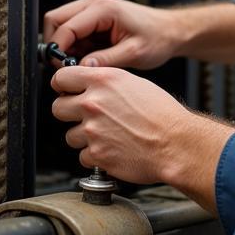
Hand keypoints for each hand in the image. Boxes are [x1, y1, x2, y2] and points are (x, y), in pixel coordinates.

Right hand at [43, 0, 180, 68]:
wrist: (170, 30)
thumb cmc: (157, 38)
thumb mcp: (133, 53)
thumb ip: (106, 60)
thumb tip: (81, 68)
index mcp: (103, 8)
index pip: (65, 26)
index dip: (57, 50)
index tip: (62, 68)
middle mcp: (94, 2)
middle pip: (55, 20)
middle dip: (56, 45)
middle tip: (67, 66)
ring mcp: (92, 7)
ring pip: (60, 24)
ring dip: (65, 45)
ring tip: (82, 62)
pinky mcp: (93, 15)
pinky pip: (72, 29)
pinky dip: (73, 45)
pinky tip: (89, 57)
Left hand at [50, 65, 234, 211]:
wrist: (176, 144)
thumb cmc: (163, 115)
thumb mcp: (135, 83)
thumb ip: (106, 82)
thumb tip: (90, 85)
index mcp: (103, 81)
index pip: (61, 78)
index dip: (63, 86)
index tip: (66, 91)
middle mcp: (94, 104)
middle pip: (58, 108)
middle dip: (70, 113)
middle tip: (87, 117)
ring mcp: (92, 130)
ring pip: (70, 135)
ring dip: (85, 137)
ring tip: (108, 136)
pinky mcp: (96, 154)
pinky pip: (83, 156)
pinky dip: (95, 156)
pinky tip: (113, 149)